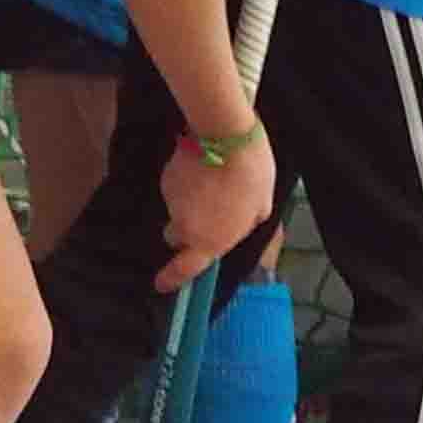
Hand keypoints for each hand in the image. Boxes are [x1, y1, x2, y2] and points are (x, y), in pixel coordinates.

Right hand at [157, 123, 275, 288]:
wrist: (225, 137)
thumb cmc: (251, 176)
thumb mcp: (262, 207)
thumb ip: (246, 224)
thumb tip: (240, 224)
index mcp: (210, 241)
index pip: (184, 269)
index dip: (171, 279)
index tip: (160, 285)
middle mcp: (185, 228)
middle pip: (175, 238)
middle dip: (185, 232)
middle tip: (206, 215)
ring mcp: (172, 204)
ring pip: (176, 211)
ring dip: (189, 204)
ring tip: (213, 182)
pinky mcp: (165, 181)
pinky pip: (174, 190)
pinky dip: (186, 185)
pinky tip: (202, 169)